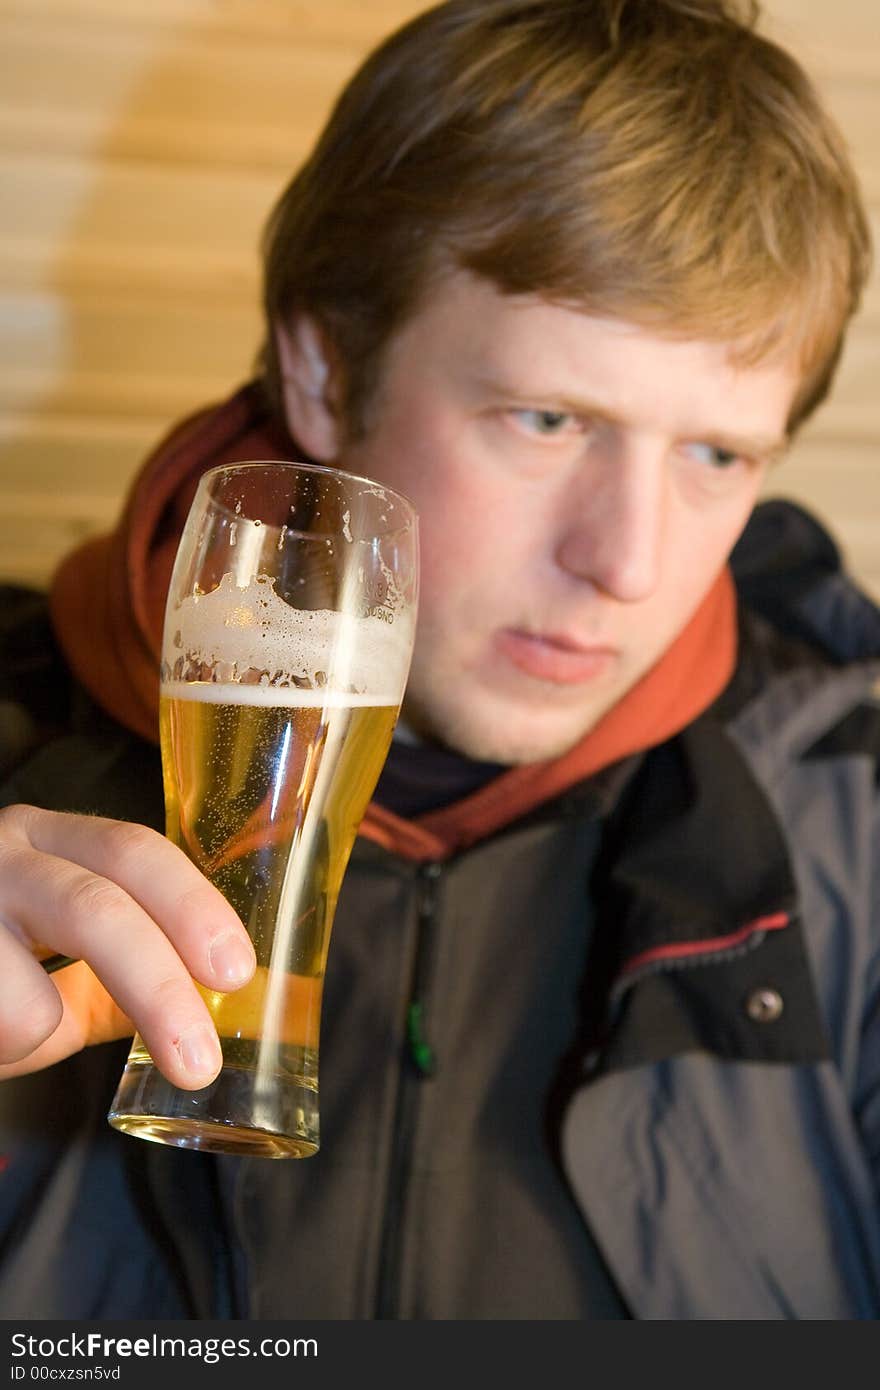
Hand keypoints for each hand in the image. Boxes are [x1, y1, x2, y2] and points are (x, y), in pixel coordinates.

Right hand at [0, 805, 254, 1087]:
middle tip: (198, 1060)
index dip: (192, 907)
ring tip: (15, 1035)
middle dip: (159, 988)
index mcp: (50, 839)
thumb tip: (214, 1009)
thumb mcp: (54, 959)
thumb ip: (121, 977)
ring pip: (28, 996)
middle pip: (97, 907)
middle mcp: (0, 853)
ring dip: (41, 1032)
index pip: (134, 851)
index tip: (236, 971)